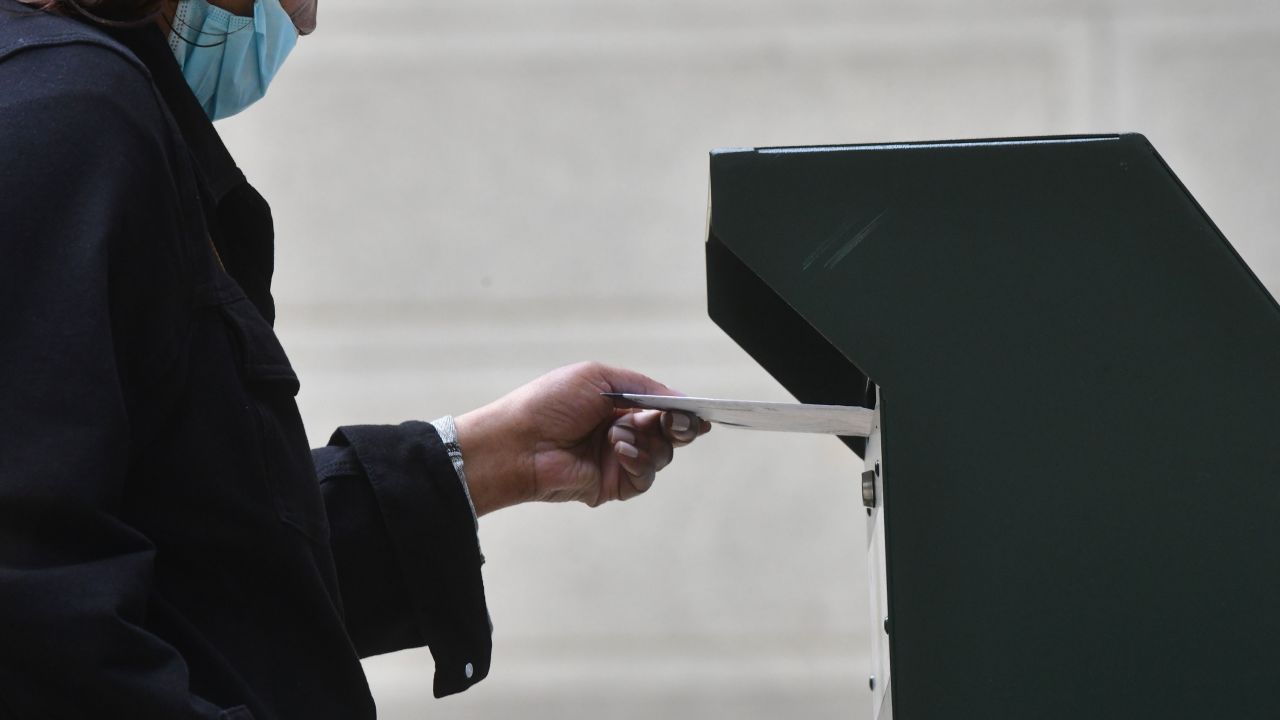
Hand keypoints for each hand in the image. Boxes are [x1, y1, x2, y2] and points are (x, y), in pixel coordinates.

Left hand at [454, 362, 710, 514]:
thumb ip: (644, 386)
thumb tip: (681, 399)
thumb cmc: (549, 403)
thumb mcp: (599, 378)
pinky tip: (619, 450)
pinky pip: (644, 477)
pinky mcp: (613, 485)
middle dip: (678, 426)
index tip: (699, 412)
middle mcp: (622, 431)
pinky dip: (638, 462)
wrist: (519, 442)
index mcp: (618, 404)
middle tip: (678, 422)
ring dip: (648, 442)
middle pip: (670, 433)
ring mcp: (618, 459)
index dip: (683, 411)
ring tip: (618, 435)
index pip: (662, 408)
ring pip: (661, 455)